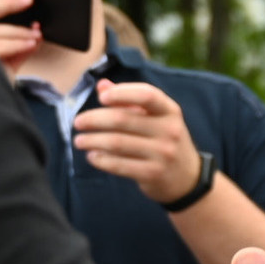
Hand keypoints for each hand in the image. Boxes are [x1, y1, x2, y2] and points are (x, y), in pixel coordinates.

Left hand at [75, 80, 203, 203]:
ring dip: (93, 141)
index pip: (146, 95)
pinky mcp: (153, 174)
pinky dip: (102, 160)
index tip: (101, 98)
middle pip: (123, 120)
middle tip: (77, 122)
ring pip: (117, 143)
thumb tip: (102, 86)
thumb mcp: (156, 118)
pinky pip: (120, 165)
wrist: (187, 178)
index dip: (122, 94)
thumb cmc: (164, 140)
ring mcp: (163, 154)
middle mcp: (169, 130)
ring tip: (79, 141)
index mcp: (170, 111)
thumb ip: (129, 100)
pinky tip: (92, 157)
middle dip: (95, 119)